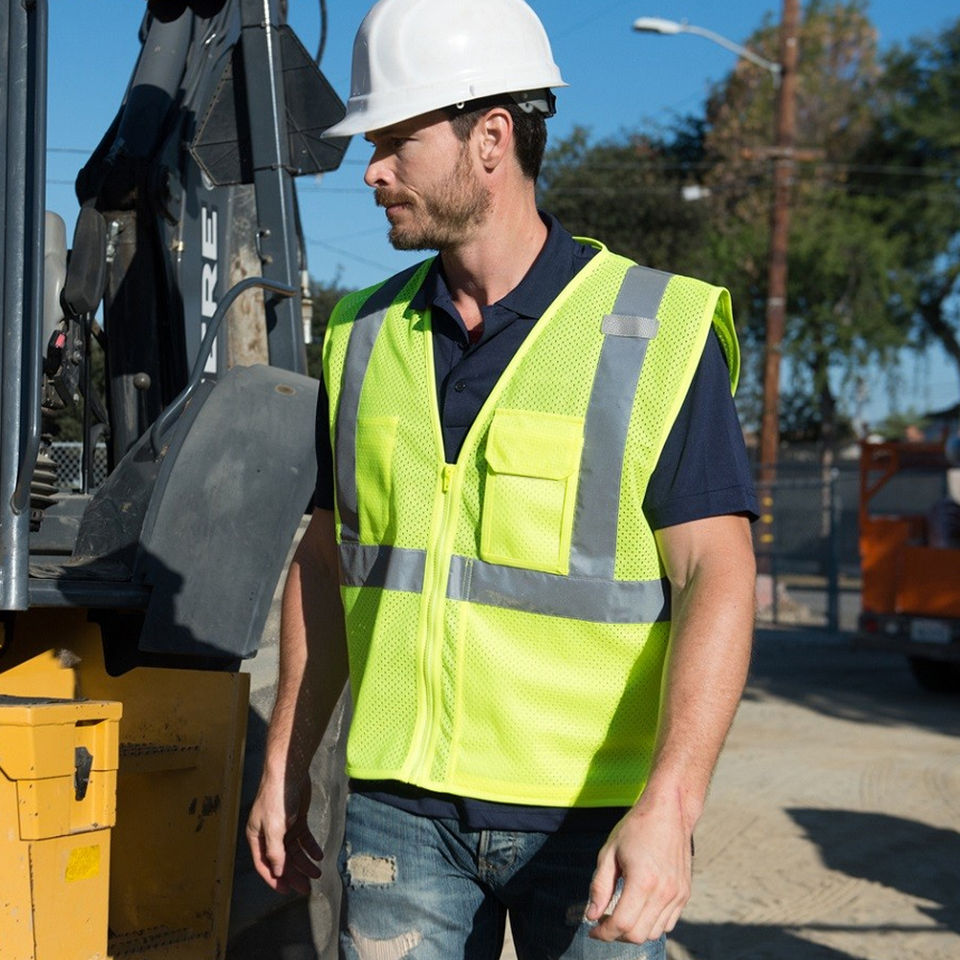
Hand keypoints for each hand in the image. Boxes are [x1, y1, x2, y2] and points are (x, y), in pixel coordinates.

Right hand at [246, 775, 323, 895]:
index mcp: (256, 837)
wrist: (289, 772)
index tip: (287, 891)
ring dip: (305, 862)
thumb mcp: (274, 828)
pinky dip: (310, 847)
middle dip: (294, 874)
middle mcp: (268, 834)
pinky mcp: (296, 818)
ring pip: (293, 851)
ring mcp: (283, 826)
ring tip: (317, 873)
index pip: (264, 865)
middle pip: (281, 860)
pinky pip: (303, 838)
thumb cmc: (276, 798)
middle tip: (307, 888)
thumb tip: (278, 872)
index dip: (275, 879)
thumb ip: (275, 852)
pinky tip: (318, 855)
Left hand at [585, 790, 692, 942]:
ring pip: (654, 933)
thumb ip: (599, 887)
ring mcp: (677, 894)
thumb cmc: (636, 828)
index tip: (592, 929)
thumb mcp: (609, 852)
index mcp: (643, 881)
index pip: (621, 924)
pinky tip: (639, 909)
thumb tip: (591, 915)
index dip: (603, 932)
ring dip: (634, 931)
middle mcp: (664, 892)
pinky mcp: (684, 893)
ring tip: (620, 915)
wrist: (668, 812)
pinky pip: (668, 923)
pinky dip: (651, 924)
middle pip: (638, 935)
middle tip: (603, 922)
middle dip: (617, 935)